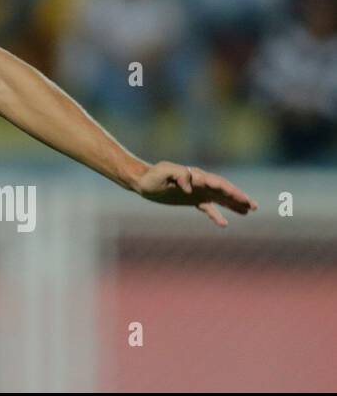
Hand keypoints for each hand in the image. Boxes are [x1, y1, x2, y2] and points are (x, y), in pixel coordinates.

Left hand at [133, 161, 257, 226]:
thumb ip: (177, 174)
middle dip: (238, 197)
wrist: (143, 181)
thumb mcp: (162, 171)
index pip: (216, 182)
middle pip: (224, 190)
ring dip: (235, 204)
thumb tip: (191, 186)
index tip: (239, 199)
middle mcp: (200, 182)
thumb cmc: (152, 175)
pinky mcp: (193, 200)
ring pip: (221, 198)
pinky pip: (209, 207)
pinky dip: (217, 215)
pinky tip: (224, 224)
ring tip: (250, 210)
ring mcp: (198, 191)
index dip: (228, 190)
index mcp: (196, 175)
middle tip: (253, 205)